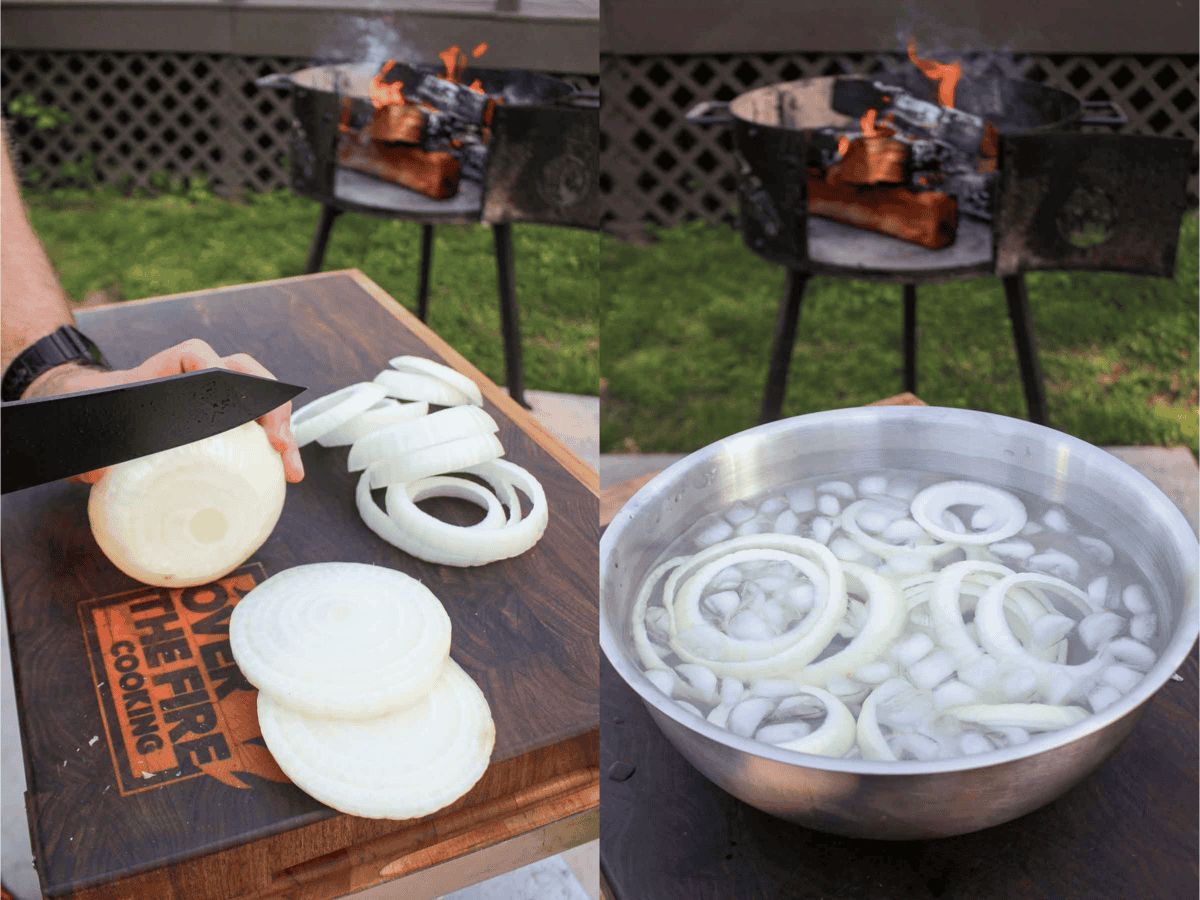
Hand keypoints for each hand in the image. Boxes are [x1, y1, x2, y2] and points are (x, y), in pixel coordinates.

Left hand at [26, 338, 304, 483]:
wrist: (105, 421)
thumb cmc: (104, 421)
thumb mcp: (97, 428)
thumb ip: (93, 445)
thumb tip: (96, 472)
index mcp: (166, 371)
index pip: (195, 354)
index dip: (212, 367)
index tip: (222, 391)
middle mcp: (201, 378)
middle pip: (246, 374)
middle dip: (268, 404)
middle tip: (275, 440)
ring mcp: (221, 399)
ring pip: (262, 399)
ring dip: (281, 428)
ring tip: (290, 468)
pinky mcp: (231, 421)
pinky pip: (260, 425)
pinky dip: (277, 446)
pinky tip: (285, 473)